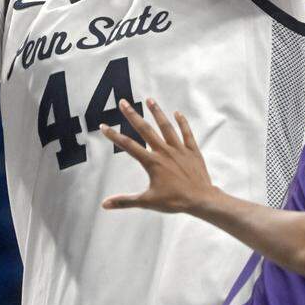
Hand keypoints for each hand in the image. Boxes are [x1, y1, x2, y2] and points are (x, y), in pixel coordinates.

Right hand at [101, 99, 216, 214]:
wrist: (200, 199)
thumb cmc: (174, 201)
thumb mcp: (147, 202)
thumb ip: (125, 201)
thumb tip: (105, 204)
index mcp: (152, 162)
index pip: (128, 146)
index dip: (114, 136)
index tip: (104, 126)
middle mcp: (164, 152)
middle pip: (145, 130)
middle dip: (132, 115)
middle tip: (123, 102)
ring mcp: (179, 149)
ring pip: (166, 127)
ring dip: (157, 113)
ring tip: (149, 100)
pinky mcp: (192, 150)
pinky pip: (186, 133)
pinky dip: (182, 122)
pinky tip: (177, 113)